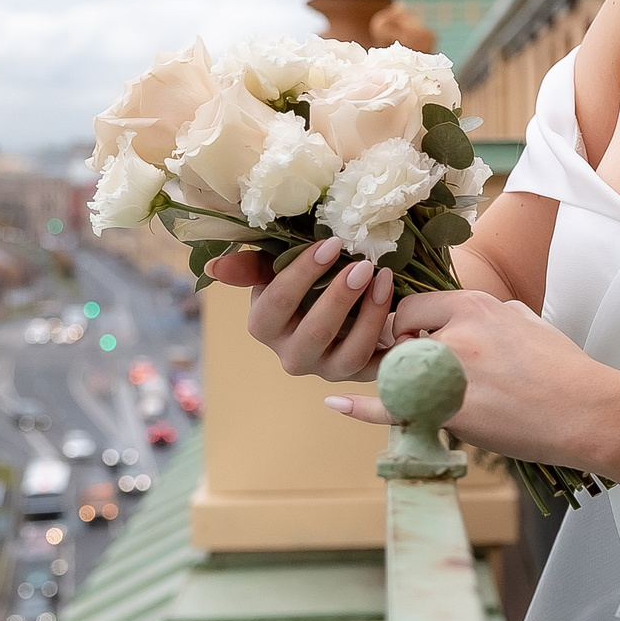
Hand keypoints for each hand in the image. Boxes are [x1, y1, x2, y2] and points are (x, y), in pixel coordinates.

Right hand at [208, 240, 394, 383]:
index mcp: (264, 326)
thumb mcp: (278, 268)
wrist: (345, 306)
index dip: (302, 274)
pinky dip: (393, 344)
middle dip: (339, 298)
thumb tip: (215, 267)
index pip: (277, 303)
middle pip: (314, 334)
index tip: (331, 244)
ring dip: (369, 316)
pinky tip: (405, 315)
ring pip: (349, 354)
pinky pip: (379, 368)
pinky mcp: (360, 376)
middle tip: (363, 265)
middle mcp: (292, 356)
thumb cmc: (307, 281)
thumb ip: (252, 265)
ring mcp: (328, 370)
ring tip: (384, 280)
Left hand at [325, 287, 612, 470]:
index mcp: (475, 306)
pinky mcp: (448, 411)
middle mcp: (455, 334)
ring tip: (447, 398)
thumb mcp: (528, 323)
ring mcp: (449, 373)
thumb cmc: (565, 370)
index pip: (413, 306)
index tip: (422, 342)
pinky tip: (337, 403)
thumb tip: (478, 318)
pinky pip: (393, 407)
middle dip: (406, 358)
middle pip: (399, 341)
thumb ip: (494, 316)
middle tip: (435, 377)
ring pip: (399, 374)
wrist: (587, 412)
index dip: (410, 326)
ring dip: (408, 385)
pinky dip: (361, 407)